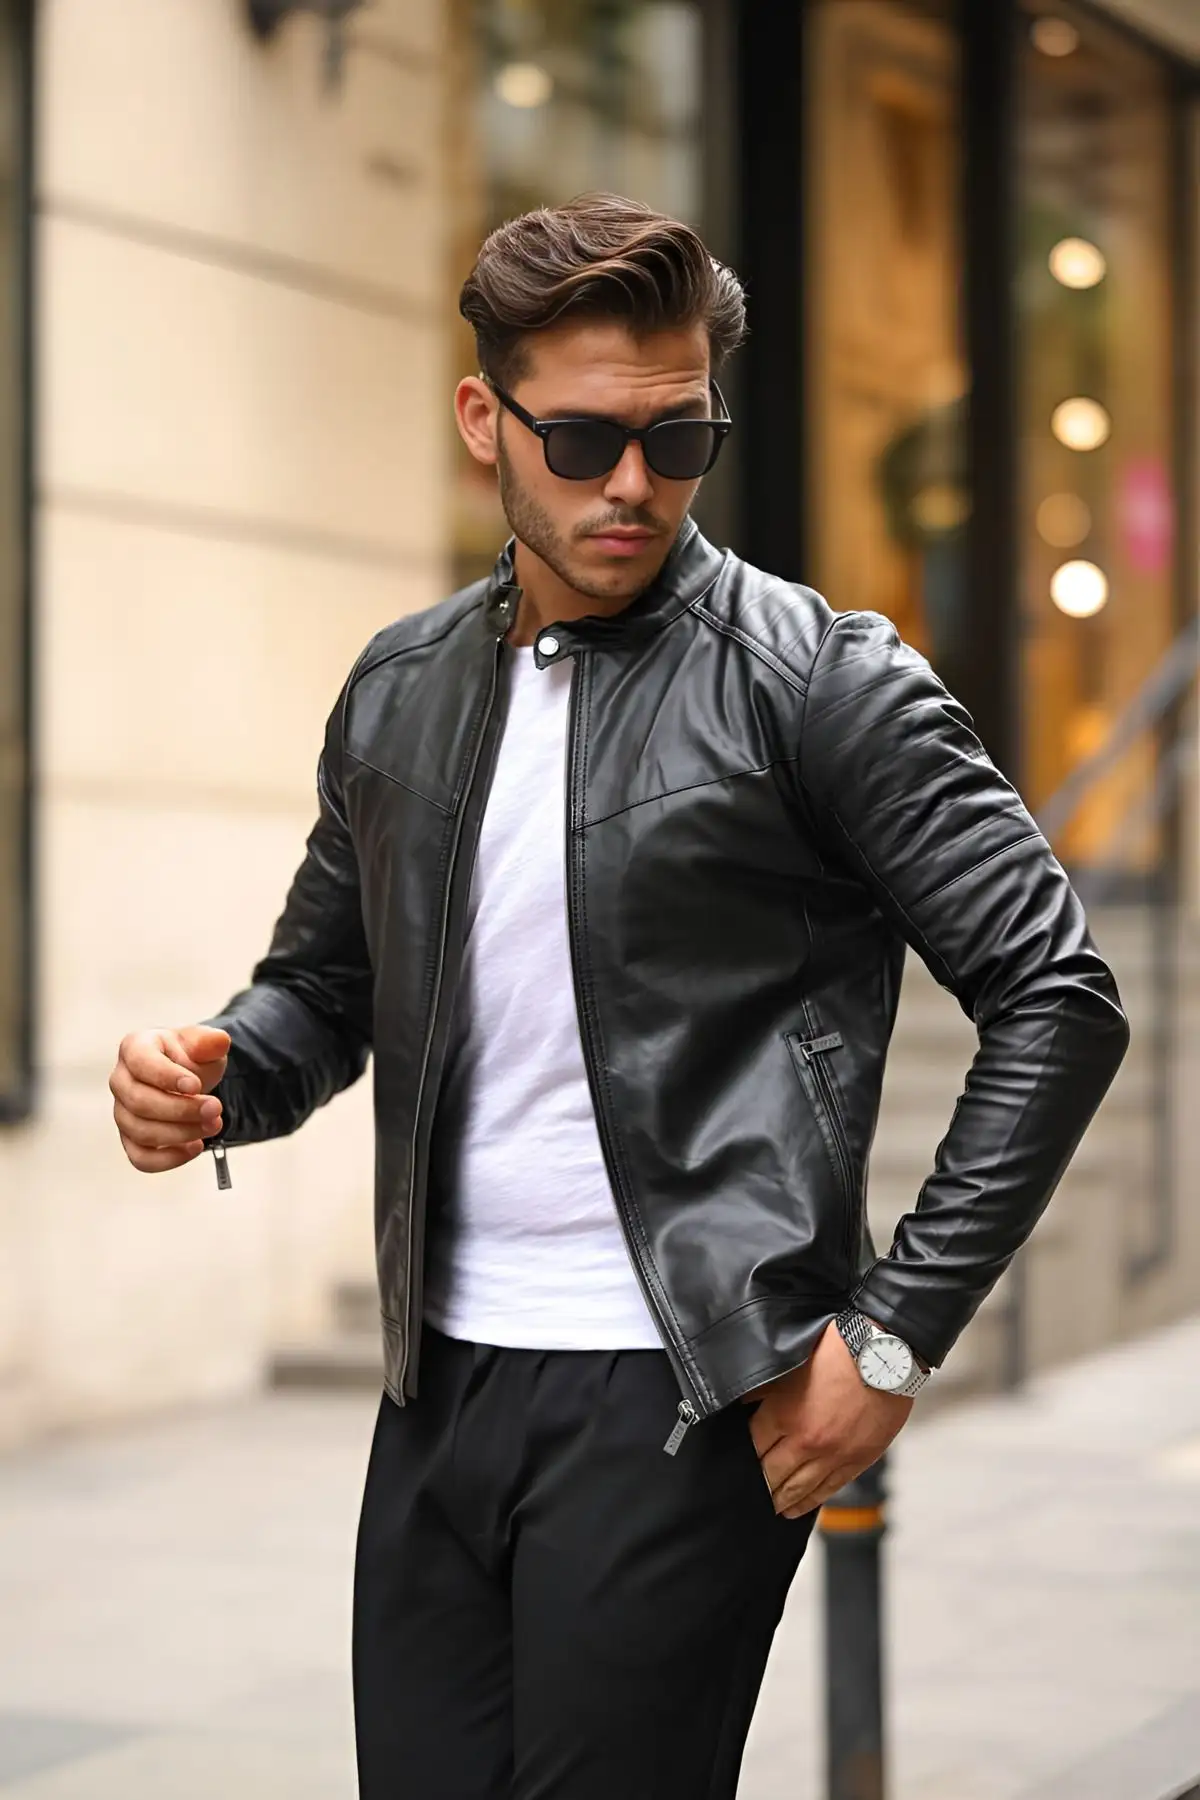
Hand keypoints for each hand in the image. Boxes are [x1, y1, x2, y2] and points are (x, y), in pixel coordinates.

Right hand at [109, 1025, 230, 1173]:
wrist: (189, 1078)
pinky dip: (168, 1159)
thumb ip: (210, 1041)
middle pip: (139, 1103)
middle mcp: (121, 1080)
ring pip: (141, 1132)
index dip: (167, 1077)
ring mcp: (122, 1112)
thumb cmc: (189, 1057)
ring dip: (181, 1134)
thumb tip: (220, 1041)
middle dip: (181, 1110)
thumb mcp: (203, 1044)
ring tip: (212, 1125)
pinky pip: (140, 1158)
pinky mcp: (131, 1139)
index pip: (141, 1063)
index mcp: (135, 1048)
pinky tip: (195, 1147)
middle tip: (215, 1109)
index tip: (196, 1085)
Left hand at [745, 1320, 911, 1518]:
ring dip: (780, 1500)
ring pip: (797, 1489)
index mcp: (784, 1414)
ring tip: (770, 1507)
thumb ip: (765, 1389)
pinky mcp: (855, 1462)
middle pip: (770, 1475)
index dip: (742, 1457)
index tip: (737, 1463)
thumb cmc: (839, 1353)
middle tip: (748, 1492)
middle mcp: (805, 1442)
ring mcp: (831, 1456)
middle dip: (758, 1485)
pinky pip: (827, 1490)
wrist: (885, 1358)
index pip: (752, 1447)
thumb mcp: (792, 1364)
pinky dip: (808, 1502)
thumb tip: (743, 1404)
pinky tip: (795, 1509)